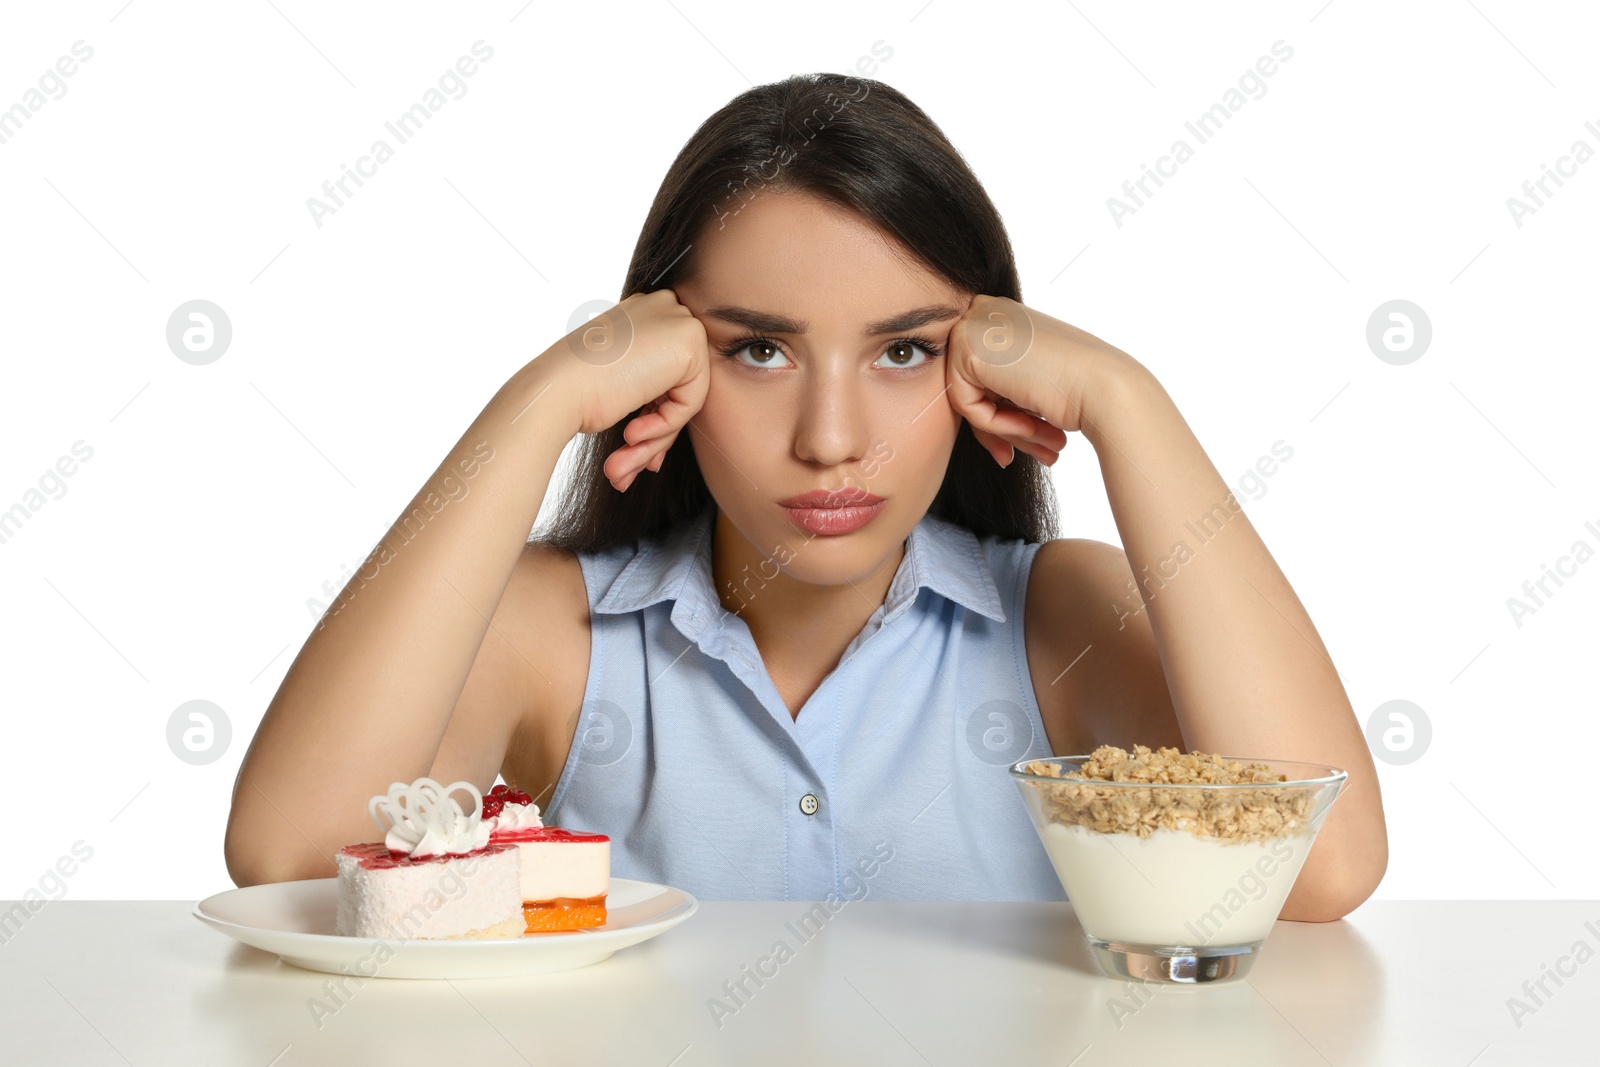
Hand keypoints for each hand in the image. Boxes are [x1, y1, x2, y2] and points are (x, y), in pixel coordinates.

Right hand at [548, 289, 710, 490]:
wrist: (556, 389)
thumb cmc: (573, 389)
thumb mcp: (616, 382)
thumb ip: (647, 388)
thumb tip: (666, 416)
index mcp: (642, 313)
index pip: (664, 374)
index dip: (650, 415)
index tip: (631, 445)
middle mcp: (662, 308)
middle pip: (677, 386)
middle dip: (654, 434)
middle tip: (625, 468)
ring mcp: (677, 320)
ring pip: (684, 399)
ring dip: (653, 440)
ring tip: (620, 468)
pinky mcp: (689, 341)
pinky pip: (690, 402)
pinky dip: (663, 428)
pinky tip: (630, 435)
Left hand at [944, 295, 1128, 466]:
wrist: (1106, 387)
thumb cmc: (1082, 387)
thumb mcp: (1034, 380)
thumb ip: (1004, 387)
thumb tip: (978, 414)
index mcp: (1005, 315)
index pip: (985, 375)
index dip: (1007, 414)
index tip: (1032, 441)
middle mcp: (987, 313)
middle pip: (975, 387)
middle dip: (1006, 428)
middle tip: (1041, 452)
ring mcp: (974, 326)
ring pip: (971, 400)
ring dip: (1009, 432)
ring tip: (1047, 447)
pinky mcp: (967, 349)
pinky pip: (966, 405)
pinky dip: (997, 426)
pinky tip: (1031, 428)